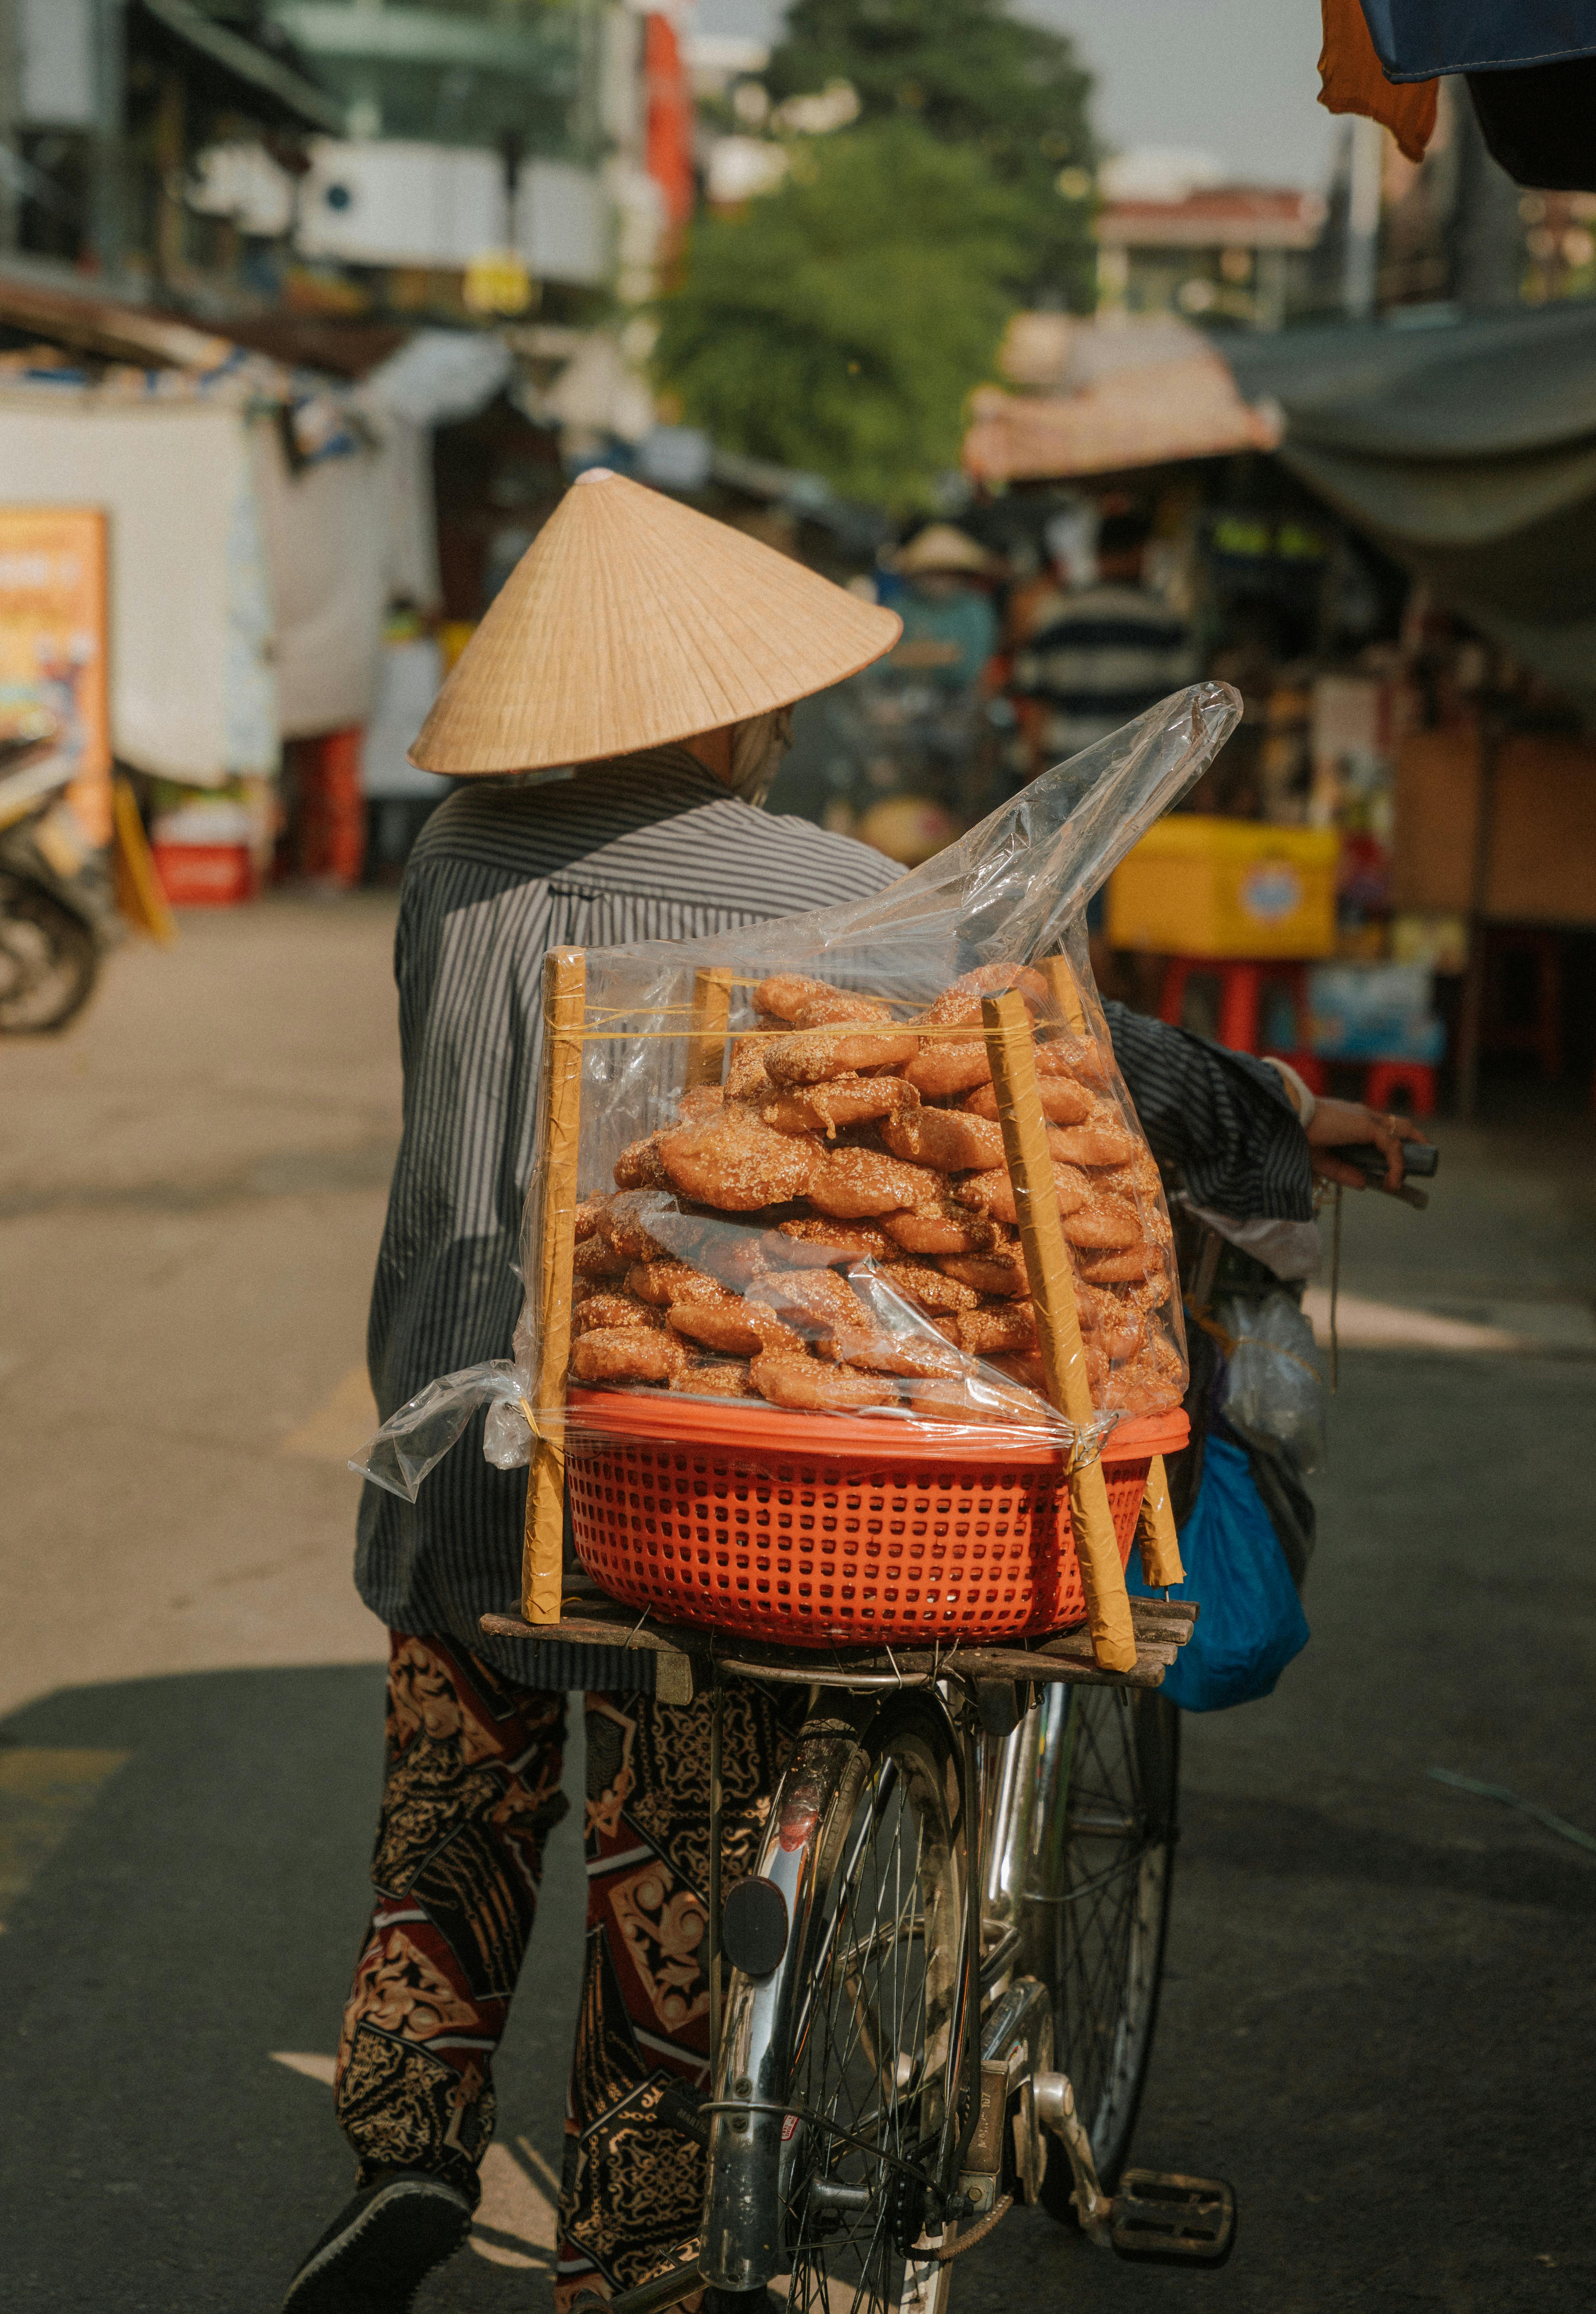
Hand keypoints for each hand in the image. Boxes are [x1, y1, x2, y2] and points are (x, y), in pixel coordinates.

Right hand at [1306, 1097, 1430, 1193]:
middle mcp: (1363, 1115)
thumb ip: (1344, 1172)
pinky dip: (1397, 1166)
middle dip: (1415, 1141)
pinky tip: (1392, 1183)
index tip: (1395, 1165)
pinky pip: (1392, 1147)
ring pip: (1401, 1133)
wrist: (1288, 1120)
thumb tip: (1365, 1183)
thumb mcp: (1322, 1161)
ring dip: (1412, 1154)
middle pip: (1399, 1125)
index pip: (1381, 1127)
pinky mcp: (1368, 1126)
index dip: (1393, 1144)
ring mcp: (1367, 1119)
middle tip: (1421, 1163)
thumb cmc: (1298, 1136)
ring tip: (1412, 1176)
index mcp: (1351, 1120)